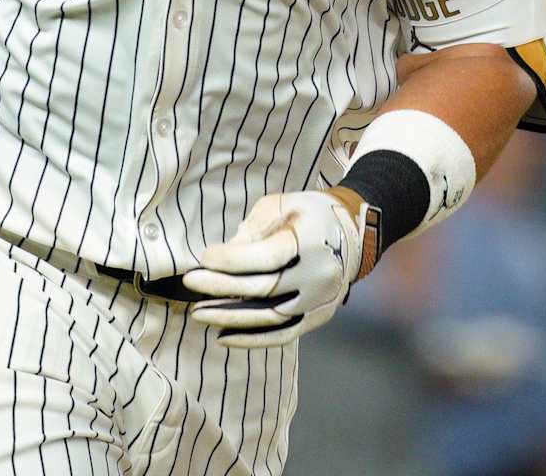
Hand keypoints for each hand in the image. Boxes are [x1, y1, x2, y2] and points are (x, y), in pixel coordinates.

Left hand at [182, 190, 361, 347]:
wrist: (354, 232)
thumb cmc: (308, 213)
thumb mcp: (279, 206)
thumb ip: (251, 232)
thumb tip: (221, 260)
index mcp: (310, 240)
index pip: (266, 257)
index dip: (232, 259)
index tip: (204, 257)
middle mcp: (318, 274)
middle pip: (264, 288)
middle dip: (222, 287)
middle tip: (191, 282)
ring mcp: (320, 300)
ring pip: (270, 317)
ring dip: (230, 317)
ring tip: (198, 313)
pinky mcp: (318, 317)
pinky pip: (283, 335)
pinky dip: (252, 339)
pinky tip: (223, 336)